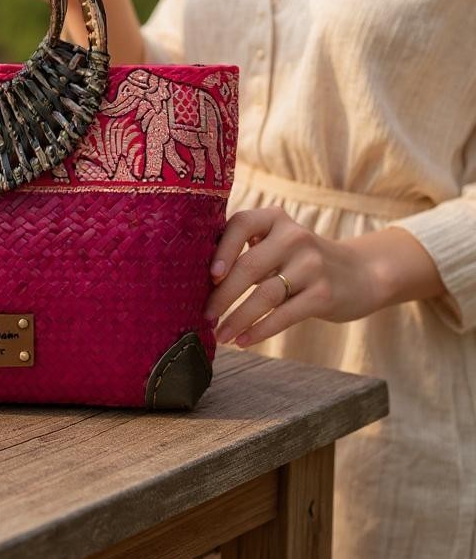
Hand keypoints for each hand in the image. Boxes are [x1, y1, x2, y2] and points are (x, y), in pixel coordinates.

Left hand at [202, 206, 385, 347]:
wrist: (361, 274)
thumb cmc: (300, 261)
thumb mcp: (277, 243)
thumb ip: (246, 250)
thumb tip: (197, 276)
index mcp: (275, 218)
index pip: (241, 224)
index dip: (222, 250)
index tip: (209, 276)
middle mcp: (294, 236)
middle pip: (249, 266)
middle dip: (222, 295)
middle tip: (205, 316)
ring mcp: (312, 265)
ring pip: (264, 295)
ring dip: (238, 318)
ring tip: (220, 334)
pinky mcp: (324, 294)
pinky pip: (284, 315)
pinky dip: (260, 330)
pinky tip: (244, 340)